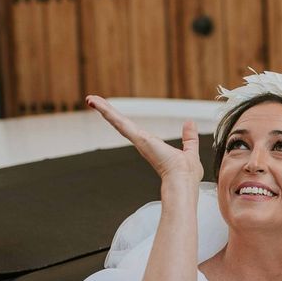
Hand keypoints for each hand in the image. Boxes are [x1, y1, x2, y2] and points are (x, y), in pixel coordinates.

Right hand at [85, 96, 203, 184]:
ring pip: (118, 122)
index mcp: (151, 145)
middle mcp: (142, 143)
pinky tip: (99, 105)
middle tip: (93, 101)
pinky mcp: (138, 139)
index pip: (132, 129)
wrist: (183, 181)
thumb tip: (190, 123)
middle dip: (107, 112)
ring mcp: (138, 141)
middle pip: (121, 124)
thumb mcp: (190, 150)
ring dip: (104, 109)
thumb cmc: (186, 174)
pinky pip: (121, 124)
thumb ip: (189, 138)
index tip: (112, 113)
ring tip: (91, 99)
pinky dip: (110, 113)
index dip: (121, 121)